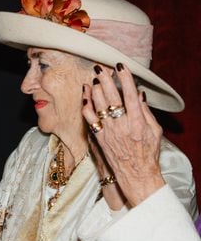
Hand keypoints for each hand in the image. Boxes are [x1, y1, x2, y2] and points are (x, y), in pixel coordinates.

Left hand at [82, 63, 164, 206]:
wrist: (135, 173)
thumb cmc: (147, 152)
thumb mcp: (155, 131)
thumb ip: (146, 112)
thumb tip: (140, 95)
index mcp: (138, 121)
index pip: (130, 94)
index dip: (125, 78)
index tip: (121, 66)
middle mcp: (122, 124)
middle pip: (111, 96)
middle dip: (105, 79)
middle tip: (100, 68)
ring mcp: (109, 131)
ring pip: (98, 105)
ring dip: (94, 90)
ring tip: (92, 79)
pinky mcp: (99, 137)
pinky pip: (89, 119)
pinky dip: (86, 106)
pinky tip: (85, 97)